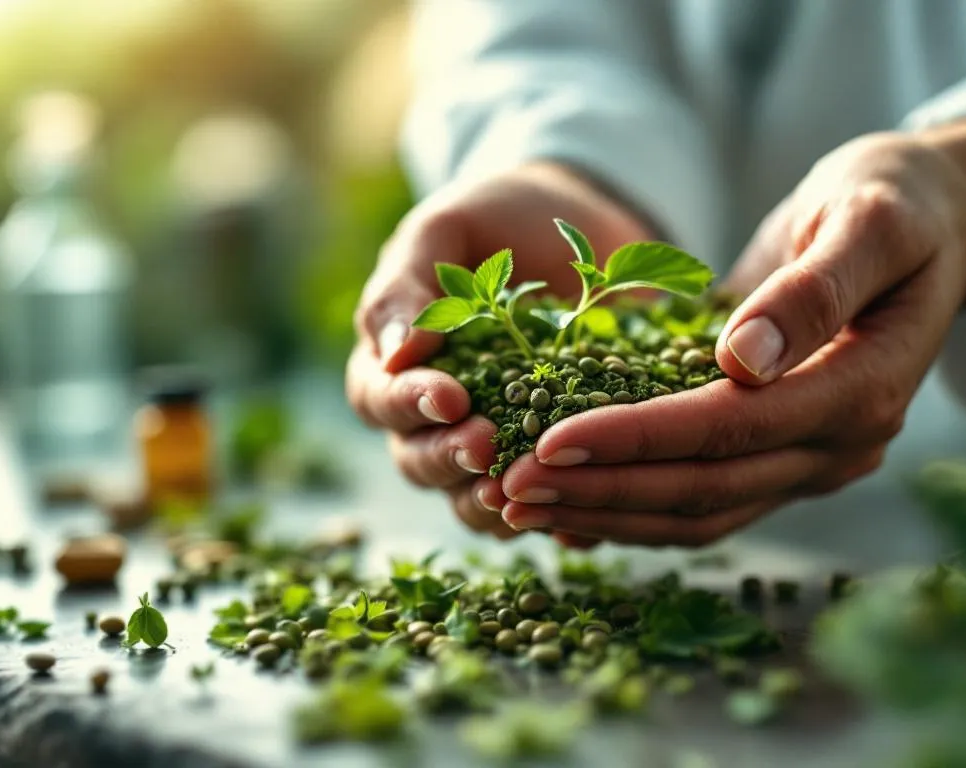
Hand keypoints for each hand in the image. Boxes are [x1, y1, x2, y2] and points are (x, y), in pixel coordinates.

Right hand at [346, 162, 652, 545]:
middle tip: (487, 447)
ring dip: (491, 504)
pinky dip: (558, 520)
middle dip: (450, 460)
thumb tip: (392, 352)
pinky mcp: (551, 458)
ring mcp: (493, 443)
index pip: (382, 398)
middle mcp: (435, 416)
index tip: (449, 398)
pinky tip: (579, 522)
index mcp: (395, 363)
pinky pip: (545, 506)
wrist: (583, 223)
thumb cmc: (498, 220)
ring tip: (523, 492)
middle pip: (420, 461)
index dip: (409, 405)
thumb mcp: (447, 229)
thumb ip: (408, 284)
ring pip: (473, 499)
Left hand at [497, 121, 965, 546]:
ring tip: (518, 506)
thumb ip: (813, 290)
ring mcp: (813, 459)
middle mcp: (841, 444)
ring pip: (699, 513)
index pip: (732, 429)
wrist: (930, 223)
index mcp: (865, 389)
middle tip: (508, 489)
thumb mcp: (868, 219)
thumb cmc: (896, 203)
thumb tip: (744, 361)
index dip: (638, 440)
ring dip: (606, 513)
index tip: (551, 440)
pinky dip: (631, 506)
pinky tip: (567, 504)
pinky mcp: (781, 455)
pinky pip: (702, 501)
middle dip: (602, 491)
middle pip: (706, 489)